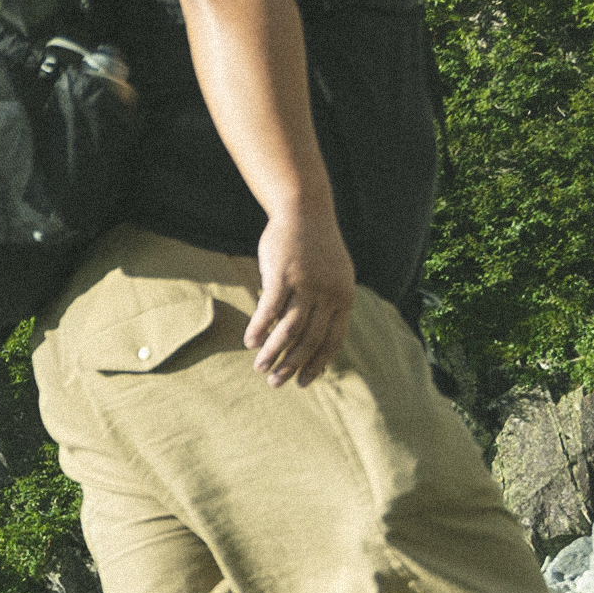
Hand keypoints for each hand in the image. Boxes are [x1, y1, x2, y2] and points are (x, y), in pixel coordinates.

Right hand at [248, 203, 359, 385]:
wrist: (305, 209)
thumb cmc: (315, 247)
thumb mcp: (334, 276)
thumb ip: (329, 304)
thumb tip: (319, 335)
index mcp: (344, 297)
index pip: (332, 341)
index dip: (317, 364)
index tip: (303, 382)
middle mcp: (328, 294)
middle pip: (309, 340)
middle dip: (292, 366)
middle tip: (276, 383)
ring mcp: (305, 285)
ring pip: (289, 330)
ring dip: (273, 353)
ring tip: (260, 369)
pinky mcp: (283, 275)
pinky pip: (269, 310)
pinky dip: (259, 329)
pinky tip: (250, 342)